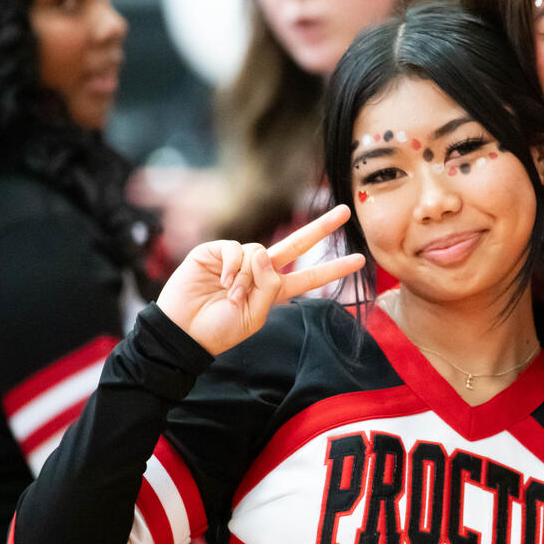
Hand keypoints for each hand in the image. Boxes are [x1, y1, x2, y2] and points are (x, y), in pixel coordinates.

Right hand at [156, 205, 364, 354]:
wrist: (183, 332)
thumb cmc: (218, 330)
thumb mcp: (254, 316)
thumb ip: (268, 286)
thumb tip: (266, 253)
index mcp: (273, 290)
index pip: (309, 277)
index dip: (333, 269)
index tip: (360, 259)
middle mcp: (259, 271)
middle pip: (296, 244)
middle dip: (321, 228)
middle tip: (345, 211)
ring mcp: (238, 259)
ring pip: (260, 253)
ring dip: (247, 277)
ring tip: (230, 295)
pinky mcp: (215, 252)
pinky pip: (235, 249)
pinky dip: (232, 267)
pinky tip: (221, 282)